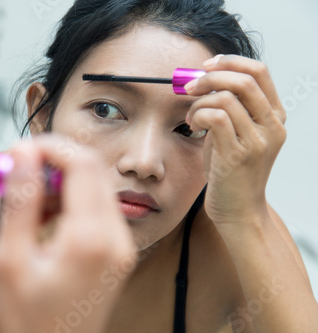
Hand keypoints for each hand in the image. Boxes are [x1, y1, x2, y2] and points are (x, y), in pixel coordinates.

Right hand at [0, 135, 135, 332]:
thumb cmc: (28, 320)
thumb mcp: (11, 260)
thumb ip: (20, 201)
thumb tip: (22, 153)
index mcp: (91, 238)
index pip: (82, 162)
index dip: (50, 146)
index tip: (19, 152)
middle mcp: (116, 237)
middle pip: (92, 169)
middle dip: (52, 162)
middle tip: (17, 173)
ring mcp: (121, 244)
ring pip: (94, 185)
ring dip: (59, 182)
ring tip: (27, 203)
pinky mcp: (117, 250)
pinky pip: (96, 207)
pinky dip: (69, 201)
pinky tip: (44, 219)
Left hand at [184, 54, 286, 223]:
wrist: (239, 210)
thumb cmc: (232, 172)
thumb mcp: (237, 135)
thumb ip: (230, 109)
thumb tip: (203, 81)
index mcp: (274, 116)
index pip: (259, 72)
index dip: (230, 62)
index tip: (206, 65)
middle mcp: (272, 126)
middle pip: (244, 79)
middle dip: (210, 76)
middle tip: (189, 86)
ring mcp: (257, 141)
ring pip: (225, 97)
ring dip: (199, 102)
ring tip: (191, 117)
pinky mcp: (238, 155)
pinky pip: (216, 118)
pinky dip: (198, 115)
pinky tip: (192, 125)